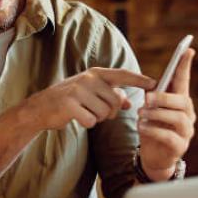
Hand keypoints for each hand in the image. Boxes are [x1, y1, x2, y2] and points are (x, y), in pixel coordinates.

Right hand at [21, 68, 155, 130]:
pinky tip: (77, 118)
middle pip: (115, 101)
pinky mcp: (70, 104)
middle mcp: (88, 78)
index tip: (156, 83)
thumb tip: (129, 102)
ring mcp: (78, 90)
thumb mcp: (91, 93)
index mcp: (96, 73)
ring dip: (97, 118)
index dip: (140, 79)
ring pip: (104, 113)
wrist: (41, 107)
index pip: (123, 75)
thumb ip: (111, 95)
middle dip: (110, 112)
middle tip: (96, 112)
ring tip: (84, 112)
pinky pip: (91, 121)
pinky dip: (87, 123)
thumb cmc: (70, 100)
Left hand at [139, 49, 195, 180]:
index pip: (184, 81)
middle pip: (182, 101)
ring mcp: (186, 131)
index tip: (188, 49)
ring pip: (177, 118)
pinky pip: (168, 136)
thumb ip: (152, 98)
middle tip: (146, 98)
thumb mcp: (150, 111)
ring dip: (156, 114)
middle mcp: (188, 115)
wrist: (153, 157)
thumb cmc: (152, 129)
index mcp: (180, 102)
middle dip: (164, 98)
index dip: (185, 66)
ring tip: (141, 115)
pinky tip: (142, 127)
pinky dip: (153, 130)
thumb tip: (150, 87)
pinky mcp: (180, 147)